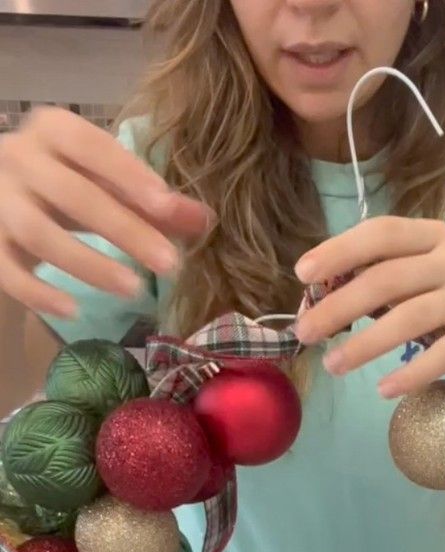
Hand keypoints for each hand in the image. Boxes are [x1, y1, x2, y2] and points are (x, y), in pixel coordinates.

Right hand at [0, 107, 211, 318]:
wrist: (1, 197)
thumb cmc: (66, 184)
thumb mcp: (107, 184)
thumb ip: (154, 202)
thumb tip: (206, 221)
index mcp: (53, 131)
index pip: (92, 146)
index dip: (129, 174)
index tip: (166, 205)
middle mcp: (19, 158)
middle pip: (73, 195)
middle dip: (125, 230)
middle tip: (170, 263)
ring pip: (39, 234)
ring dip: (89, 264)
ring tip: (133, 289)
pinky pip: (8, 271)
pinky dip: (39, 293)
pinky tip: (73, 310)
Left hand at [294, 216, 444, 398]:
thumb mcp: (418, 287)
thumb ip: (377, 284)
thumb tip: (317, 300)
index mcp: (433, 236)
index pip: (381, 233)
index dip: (339, 250)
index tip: (302, 274)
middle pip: (388, 278)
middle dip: (339, 306)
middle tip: (305, 333)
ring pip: (411, 317)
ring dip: (365, 344)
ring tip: (333, 365)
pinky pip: (444, 354)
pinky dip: (410, 374)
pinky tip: (383, 390)